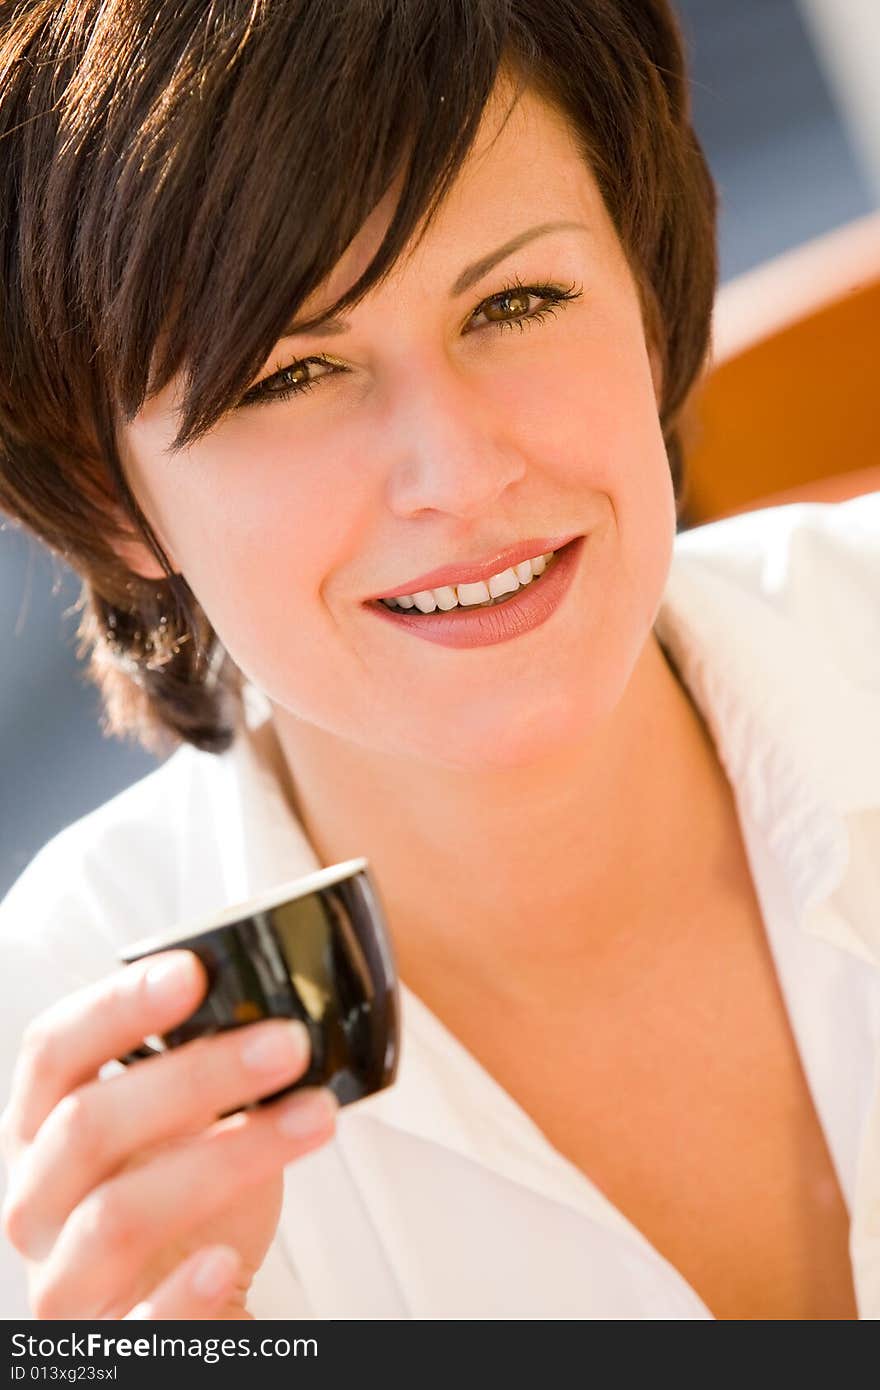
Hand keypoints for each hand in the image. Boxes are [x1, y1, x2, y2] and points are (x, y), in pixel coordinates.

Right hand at [0, 950, 336, 1317]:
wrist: (180, 1309)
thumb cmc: (183, 1203)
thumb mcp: (190, 1127)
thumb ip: (210, 1077)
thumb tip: (282, 1015)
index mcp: (46, 1127)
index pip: (54, 1050)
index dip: (115, 1006)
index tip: (193, 970)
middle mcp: (38, 1198)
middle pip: (87, 1125)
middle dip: (194, 1076)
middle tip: (288, 1042)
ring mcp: (63, 1279)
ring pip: (116, 1216)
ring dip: (223, 1160)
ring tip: (311, 1120)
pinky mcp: (105, 1346)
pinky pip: (132, 1328)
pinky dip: (179, 1296)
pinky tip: (226, 1259)